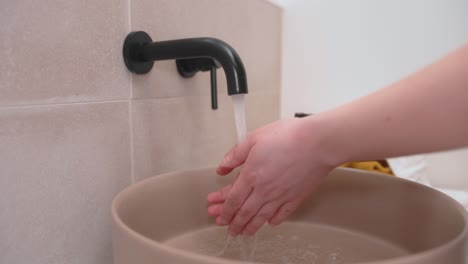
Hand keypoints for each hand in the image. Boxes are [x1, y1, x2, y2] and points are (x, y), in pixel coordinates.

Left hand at [206, 118, 335, 235]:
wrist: (318, 143)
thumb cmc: (289, 136)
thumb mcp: (254, 138)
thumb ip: (235, 154)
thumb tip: (222, 167)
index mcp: (251, 175)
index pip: (233, 198)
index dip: (224, 208)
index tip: (217, 213)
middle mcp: (264, 190)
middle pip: (245, 212)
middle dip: (233, 223)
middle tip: (228, 229)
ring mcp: (281, 196)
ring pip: (261, 217)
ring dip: (250, 227)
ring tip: (243, 233)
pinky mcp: (296, 198)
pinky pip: (282, 215)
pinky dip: (273, 221)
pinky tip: (269, 223)